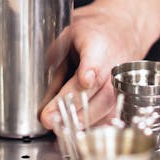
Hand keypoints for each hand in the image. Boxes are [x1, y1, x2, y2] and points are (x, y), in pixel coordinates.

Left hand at [39, 0, 143, 128]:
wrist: (123, 29)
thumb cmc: (93, 31)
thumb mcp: (69, 32)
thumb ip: (55, 54)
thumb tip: (36, 77)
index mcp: (98, 44)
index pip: (96, 59)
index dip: (90, 71)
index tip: (85, 79)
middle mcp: (114, 65)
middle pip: (99, 91)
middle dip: (74, 107)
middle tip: (49, 118)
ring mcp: (121, 83)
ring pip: (105, 107)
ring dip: (81, 121)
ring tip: (58, 128)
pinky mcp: (122, 97)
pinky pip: (109, 116)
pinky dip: (91, 125)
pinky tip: (73, 130)